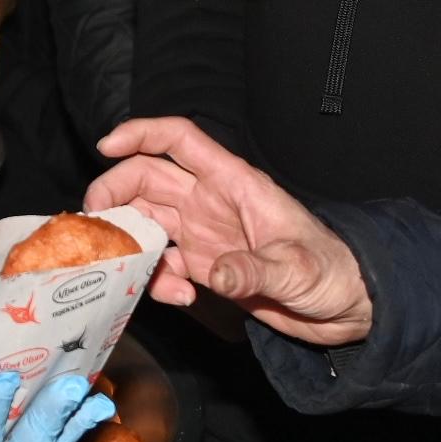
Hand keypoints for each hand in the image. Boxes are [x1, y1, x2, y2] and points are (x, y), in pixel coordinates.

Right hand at [87, 119, 372, 345]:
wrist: (345, 308)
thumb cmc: (331, 273)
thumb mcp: (296, 270)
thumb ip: (254, 271)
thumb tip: (214, 274)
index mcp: (234, 184)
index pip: (180, 141)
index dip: (141, 134)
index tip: (106, 146)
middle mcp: (212, 203)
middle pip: (149, 179)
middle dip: (115, 192)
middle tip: (94, 221)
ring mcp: (205, 234)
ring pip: (148, 221)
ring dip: (130, 239)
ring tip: (130, 268)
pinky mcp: (205, 267)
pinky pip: (163, 264)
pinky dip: (158, 280)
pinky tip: (181, 298)